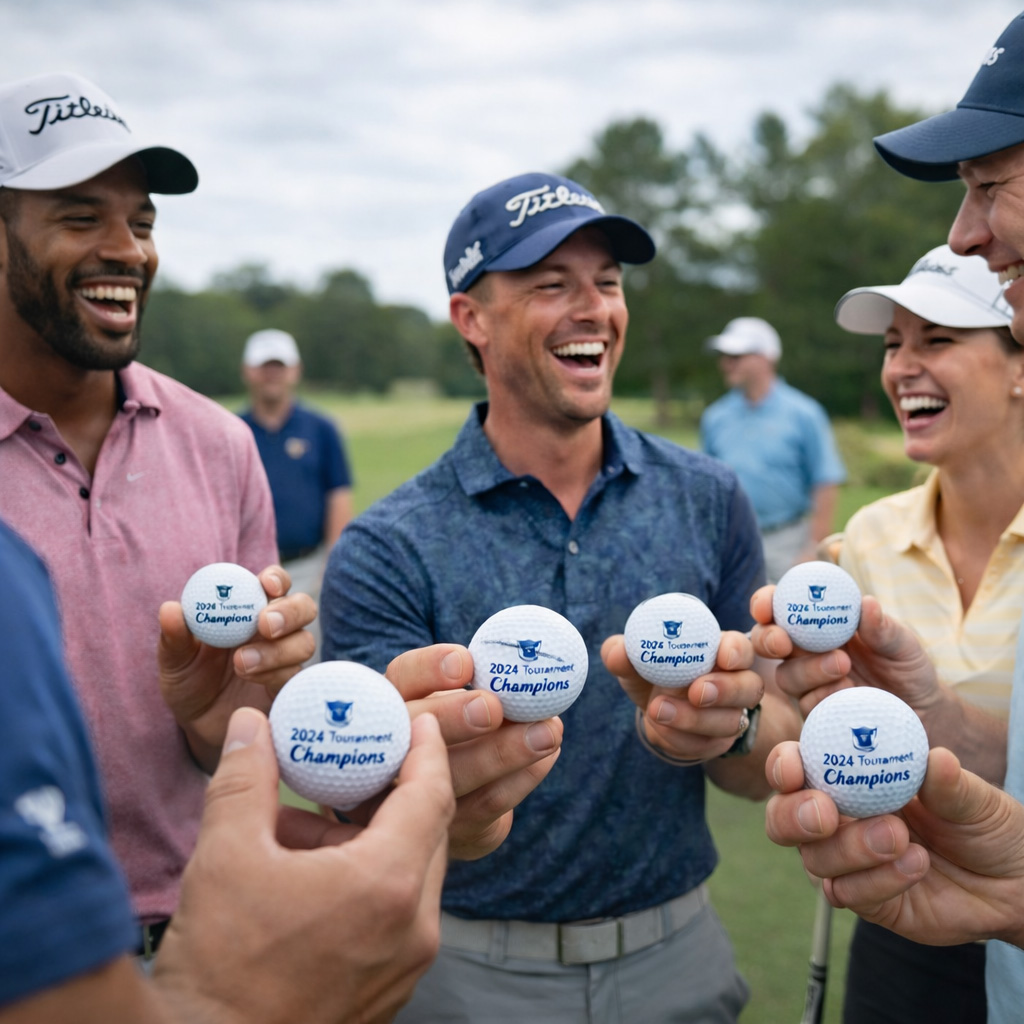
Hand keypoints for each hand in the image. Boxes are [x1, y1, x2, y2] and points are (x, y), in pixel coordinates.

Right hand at [154, 706, 453, 1023]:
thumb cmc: (218, 965)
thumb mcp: (226, 854)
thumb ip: (246, 777)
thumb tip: (251, 723)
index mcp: (387, 886)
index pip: (431, 796)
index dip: (428, 750)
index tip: (418, 719)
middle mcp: (414, 928)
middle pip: (426, 833)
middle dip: (392, 792)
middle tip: (357, 763)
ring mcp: (405, 965)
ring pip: (409, 874)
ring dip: (370, 839)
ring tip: (303, 827)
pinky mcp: (388, 989)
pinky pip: (397, 914)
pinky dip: (367, 880)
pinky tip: (309, 873)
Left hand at [158, 565, 316, 770]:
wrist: (199, 725)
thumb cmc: (190, 681)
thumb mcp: (175, 660)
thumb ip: (174, 636)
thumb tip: (171, 609)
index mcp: (250, 609)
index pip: (275, 584)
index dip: (276, 578)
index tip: (265, 584)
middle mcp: (275, 631)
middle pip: (304, 607)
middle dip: (289, 611)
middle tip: (264, 624)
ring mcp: (286, 659)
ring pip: (304, 642)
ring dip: (277, 649)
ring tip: (242, 663)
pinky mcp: (289, 687)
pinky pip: (296, 676)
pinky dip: (277, 675)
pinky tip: (253, 681)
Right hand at [384, 644, 563, 859]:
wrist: (452, 796)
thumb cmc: (459, 724)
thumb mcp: (455, 696)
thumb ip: (479, 683)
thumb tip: (526, 668)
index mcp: (390, 703)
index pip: (400, 680)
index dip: (428, 670)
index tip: (465, 662)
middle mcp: (390, 752)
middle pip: (411, 736)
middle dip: (454, 718)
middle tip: (493, 707)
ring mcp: (414, 799)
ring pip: (455, 777)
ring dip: (506, 753)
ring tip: (549, 730)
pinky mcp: (449, 831)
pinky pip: (486, 805)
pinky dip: (522, 778)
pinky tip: (548, 755)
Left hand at [601, 631, 763, 762]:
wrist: (655, 707)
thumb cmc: (650, 671)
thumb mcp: (634, 659)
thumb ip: (624, 652)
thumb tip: (619, 651)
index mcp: (719, 651)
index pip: (740, 647)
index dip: (736, 651)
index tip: (723, 656)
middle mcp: (735, 682)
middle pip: (749, 687)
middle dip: (725, 690)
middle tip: (697, 691)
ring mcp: (731, 716)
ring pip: (729, 722)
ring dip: (694, 719)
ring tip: (658, 710)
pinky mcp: (717, 743)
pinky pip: (705, 745)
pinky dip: (679, 737)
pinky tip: (657, 727)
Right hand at [750, 588, 939, 716]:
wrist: (923, 714)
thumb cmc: (908, 668)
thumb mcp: (903, 644)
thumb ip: (883, 628)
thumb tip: (866, 603)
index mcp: (821, 624)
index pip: (782, 607)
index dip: (765, 603)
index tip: (766, 607)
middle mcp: (807, 651)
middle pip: (767, 642)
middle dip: (767, 639)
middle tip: (784, 643)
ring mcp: (809, 684)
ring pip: (786, 676)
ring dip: (807, 669)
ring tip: (843, 666)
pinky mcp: (817, 713)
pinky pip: (806, 705)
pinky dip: (823, 697)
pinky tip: (847, 693)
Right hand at [764, 741, 1023, 948]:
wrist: (1014, 882)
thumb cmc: (985, 824)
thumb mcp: (973, 796)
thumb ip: (948, 781)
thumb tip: (936, 758)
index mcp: (849, 779)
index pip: (797, 767)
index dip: (783, 765)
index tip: (794, 766)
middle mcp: (838, 819)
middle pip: (782, 818)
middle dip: (793, 815)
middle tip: (827, 813)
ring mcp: (848, 862)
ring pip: (814, 858)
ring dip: (850, 848)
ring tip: (900, 838)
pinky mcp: (866, 900)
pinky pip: (848, 894)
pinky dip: (878, 880)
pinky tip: (915, 865)